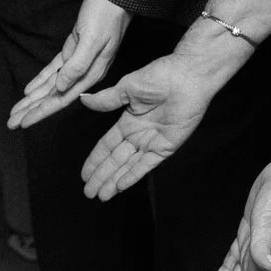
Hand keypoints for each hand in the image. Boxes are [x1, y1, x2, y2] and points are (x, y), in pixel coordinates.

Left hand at [7, 0, 129, 129]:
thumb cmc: (106, 16)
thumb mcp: (92, 41)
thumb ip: (78, 65)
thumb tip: (60, 88)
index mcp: (90, 74)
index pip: (62, 99)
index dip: (42, 112)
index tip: (24, 123)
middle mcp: (83, 73)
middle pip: (53, 97)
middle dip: (32, 110)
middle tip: (11, 123)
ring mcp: (77, 62)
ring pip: (51, 86)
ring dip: (33, 99)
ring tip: (16, 111)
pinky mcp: (72, 50)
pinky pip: (53, 69)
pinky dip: (40, 80)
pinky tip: (28, 90)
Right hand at [77, 47, 226, 199]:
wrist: (187, 77)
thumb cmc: (160, 75)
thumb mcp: (127, 88)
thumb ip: (106, 99)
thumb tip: (83, 100)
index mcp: (128, 121)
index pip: (107, 146)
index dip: (95, 160)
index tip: (84, 174)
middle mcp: (139, 135)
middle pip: (115, 160)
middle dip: (101, 176)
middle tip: (88, 192)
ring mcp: (152, 142)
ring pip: (128, 166)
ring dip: (114, 181)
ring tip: (100, 195)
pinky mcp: (167, 147)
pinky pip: (146, 164)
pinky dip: (133, 175)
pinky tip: (120, 186)